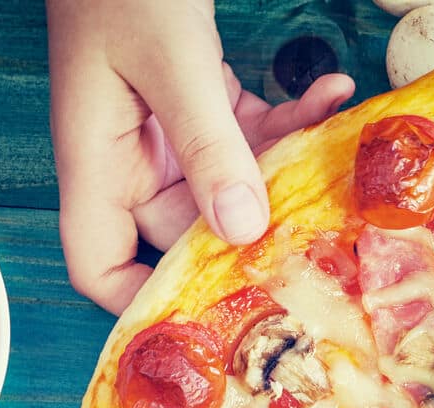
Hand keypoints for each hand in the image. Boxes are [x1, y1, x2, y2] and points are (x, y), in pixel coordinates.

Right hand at [46, 0, 355, 310]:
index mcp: (96, 160)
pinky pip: (246, 129)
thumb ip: (208, 144)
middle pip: (188, 228)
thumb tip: (241, 229)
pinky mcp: (194, 94)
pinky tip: (331, 93)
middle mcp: (127, 154)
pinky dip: (288, 118)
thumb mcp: (172, 62)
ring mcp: (161, 125)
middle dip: (253, 232)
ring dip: (286, 168)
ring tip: (337, 150)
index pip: (100, 265)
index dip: (144, 302)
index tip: (209, 318)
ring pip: (231, 180)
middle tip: (318, 239)